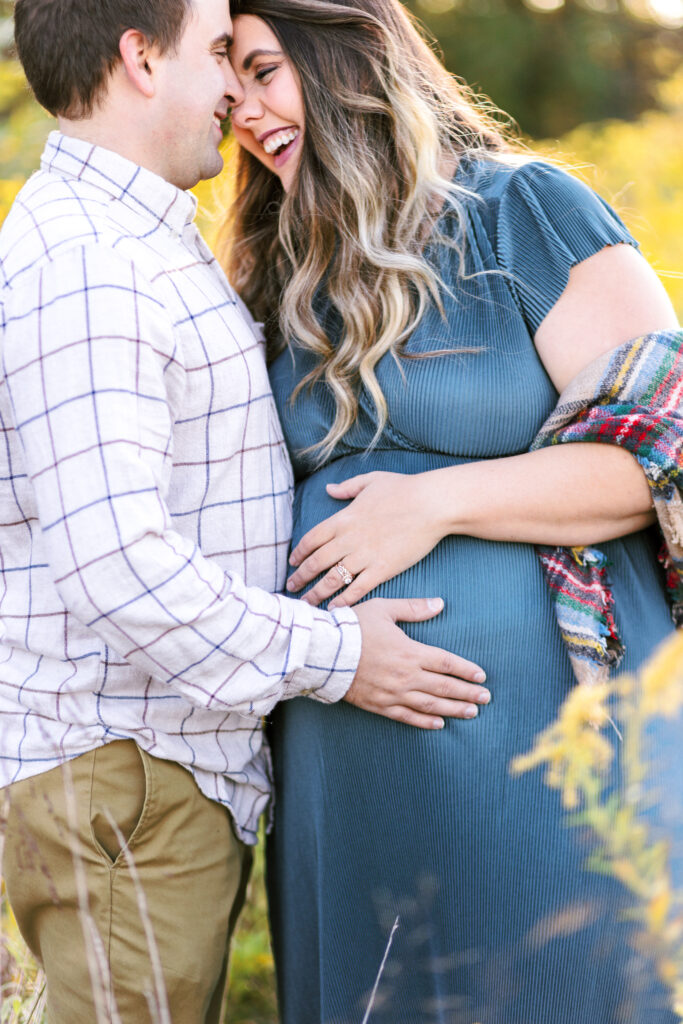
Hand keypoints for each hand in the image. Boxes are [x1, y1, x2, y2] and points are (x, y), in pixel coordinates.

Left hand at [287, 471, 445, 607]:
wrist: (431, 504)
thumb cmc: (404, 489)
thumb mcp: (371, 480)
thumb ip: (347, 487)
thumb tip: (329, 488)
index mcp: (343, 518)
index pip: (311, 538)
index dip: (299, 553)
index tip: (292, 563)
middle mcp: (349, 538)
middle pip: (316, 562)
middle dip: (300, 576)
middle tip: (290, 587)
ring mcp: (364, 556)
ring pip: (332, 579)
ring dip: (316, 593)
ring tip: (306, 603)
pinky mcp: (382, 569)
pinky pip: (357, 589)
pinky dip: (343, 601)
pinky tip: (334, 609)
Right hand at [347, 597, 488, 729]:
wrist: (324, 652)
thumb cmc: (353, 626)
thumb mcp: (384, 609)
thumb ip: (414, 608)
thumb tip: (440, 603)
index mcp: (409, 652)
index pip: (446, 663)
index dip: (466, 670)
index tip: (481, 676)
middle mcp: (405, 676)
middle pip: (444, 687)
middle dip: (468, 693)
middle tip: (486, 698)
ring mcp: (392, 693)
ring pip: (430, 705)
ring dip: (453, 709)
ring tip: (472, 713)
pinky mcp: (379, 705)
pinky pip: (406, 717)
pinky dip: (424, 722)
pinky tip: (439, 724)